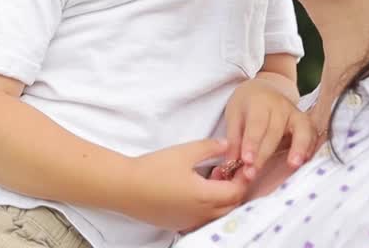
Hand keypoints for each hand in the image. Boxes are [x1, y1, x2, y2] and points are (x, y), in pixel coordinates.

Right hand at [117, 138, 247, 231]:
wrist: (125, 187)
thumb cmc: (153, 169)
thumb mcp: (184, 152)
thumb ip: (209, 147)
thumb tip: (226, 145)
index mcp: (205, 196)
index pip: (237, 191)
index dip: (243, 178)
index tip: (241, 165)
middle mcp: (201, 213)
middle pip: (231, 206)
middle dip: (235, 189)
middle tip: (227, 171)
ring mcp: (189, 221)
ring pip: (217, 214)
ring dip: (222, 199)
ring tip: (211, 179)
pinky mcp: (178, 224)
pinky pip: (203, 218)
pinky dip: (208, 206)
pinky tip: (196, 191)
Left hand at [223, 77, 317, 181]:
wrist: (264, 89)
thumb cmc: (247, 105)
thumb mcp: (234, 115)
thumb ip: (233, 139)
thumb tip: (231, 163)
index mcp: (259, 102)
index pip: (256, 124)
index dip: (252, 143)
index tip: (246, 160)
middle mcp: (280, 106)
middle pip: (274, 132)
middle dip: (264, 155)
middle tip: (252, 174)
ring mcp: (295, 112)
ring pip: (300, 130)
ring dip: (298, 147)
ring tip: (293, 164)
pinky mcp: (305, 121)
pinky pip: (312, 133)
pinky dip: (310, 147)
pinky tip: (305, 161)